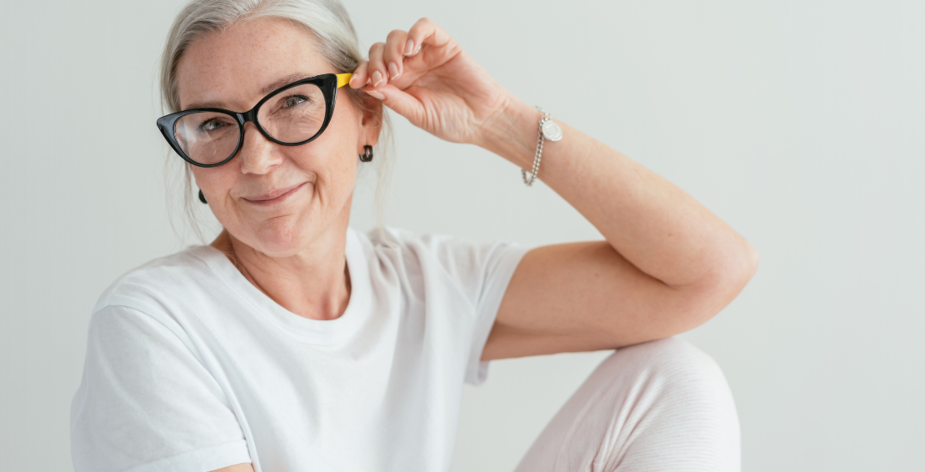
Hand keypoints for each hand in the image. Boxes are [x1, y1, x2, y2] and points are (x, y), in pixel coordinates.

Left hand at [350, 18, 514, 146]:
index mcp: (398, 84)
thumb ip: (394, 100)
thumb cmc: (452, 121)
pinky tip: (411, 49)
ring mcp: (425, 54)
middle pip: (379, 50)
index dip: (361, 72)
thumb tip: (368, 87)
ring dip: (391, 51)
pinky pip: (424, 27)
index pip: (372, 70)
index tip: (355, 82)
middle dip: (374, 63)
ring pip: (397, 37)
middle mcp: (409, 66)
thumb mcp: (417, 115)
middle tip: (382, 79)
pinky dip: (414, 33)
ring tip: (398, 70)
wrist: (483, 120)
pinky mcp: (443, 44)